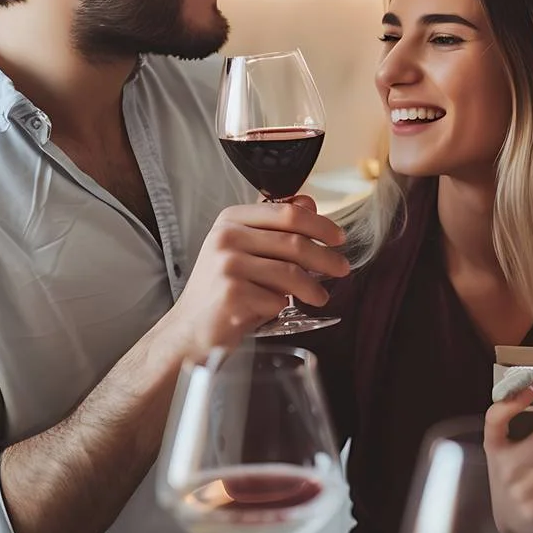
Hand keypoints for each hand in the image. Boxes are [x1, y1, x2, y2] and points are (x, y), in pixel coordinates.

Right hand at [158, 196, 348, 354]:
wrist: (190, 328)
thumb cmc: (221, 289)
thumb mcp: (243, 250)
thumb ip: (273, 227)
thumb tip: (310, 203)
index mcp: (231, 219)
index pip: (288, 213)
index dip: (320, 225)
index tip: (339, 237)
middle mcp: (226, 237)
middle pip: (294, 242)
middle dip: (326, 258)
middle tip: (342, 268)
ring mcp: (227, 266)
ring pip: (291, 273)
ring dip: (313, 288)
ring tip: (320, 296)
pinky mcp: (232, 295)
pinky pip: (277, 299)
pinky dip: (283, 307)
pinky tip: (279, 310)